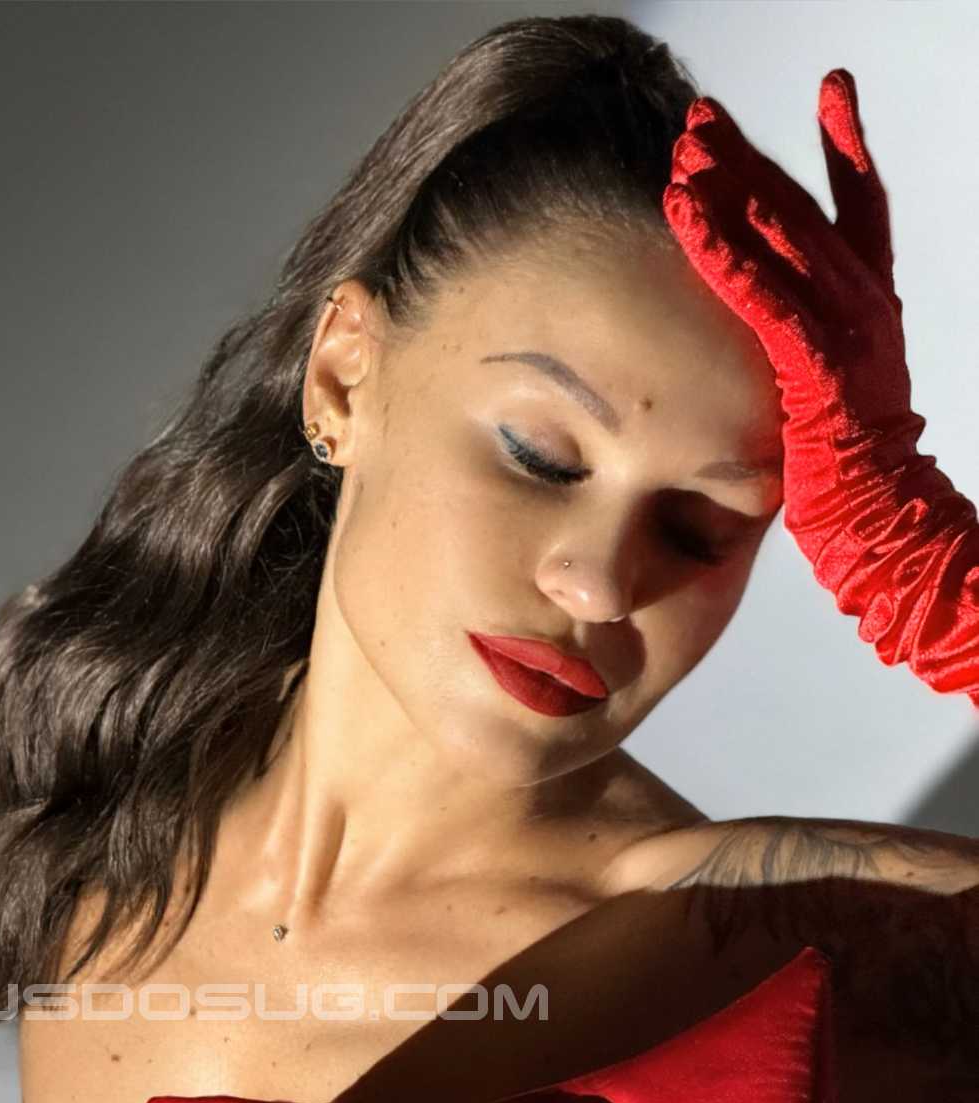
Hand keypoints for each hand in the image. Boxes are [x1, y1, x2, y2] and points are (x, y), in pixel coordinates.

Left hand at [663, 71, 978, 705]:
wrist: (890, 538)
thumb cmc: (852, 492)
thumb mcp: (824, 408)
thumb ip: (805, 366)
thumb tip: (766, 354)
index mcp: (871, 315)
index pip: (861, 213)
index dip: (844, 150)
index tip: (831, 91)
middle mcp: (867, 312)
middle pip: (806, 215)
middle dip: (751, 163)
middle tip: (702, 119)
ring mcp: (850, 341)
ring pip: (786, 248)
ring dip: (731, 197)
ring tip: (683, 156)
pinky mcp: (821, 380)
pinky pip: (770, 308)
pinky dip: (731, 263)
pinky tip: (691, 226)